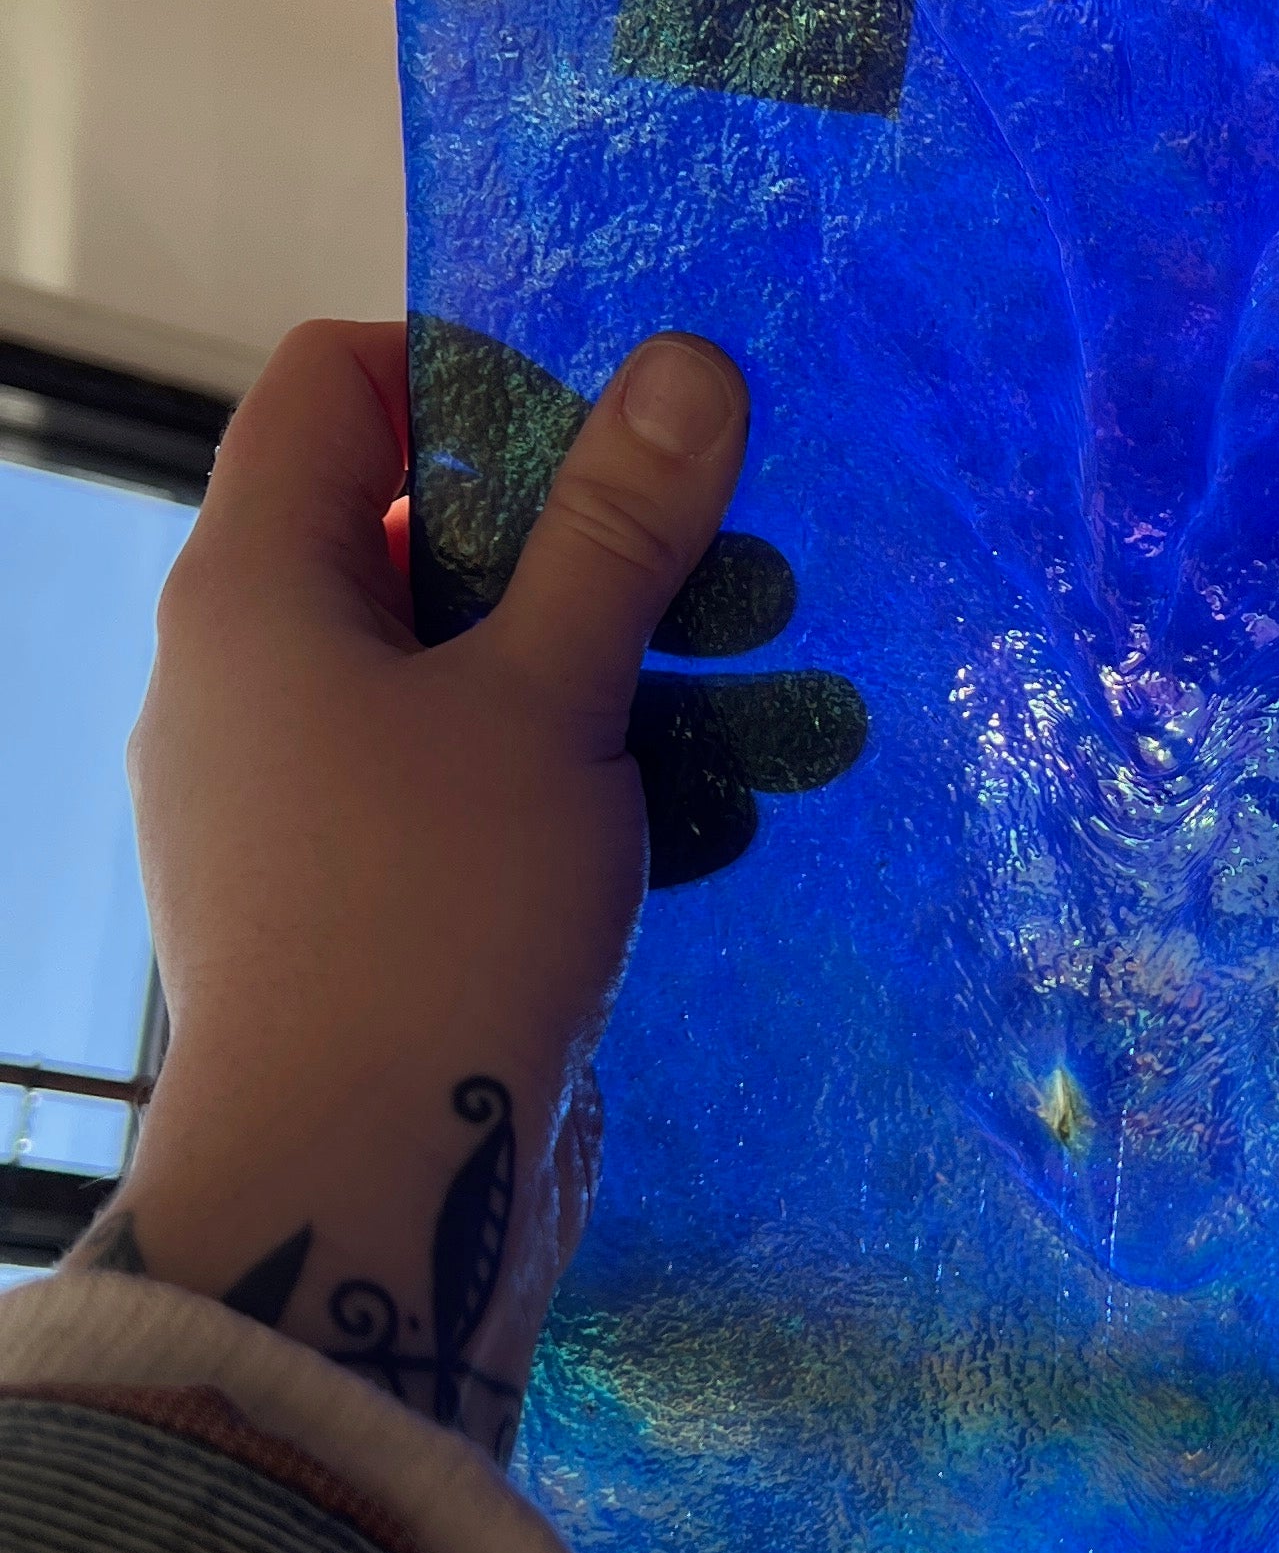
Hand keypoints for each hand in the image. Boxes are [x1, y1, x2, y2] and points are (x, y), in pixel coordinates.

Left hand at [77, 317, 748, 1457]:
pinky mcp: (350, 897)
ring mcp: (288, 794)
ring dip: (613, 672)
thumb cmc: (435, 913)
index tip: (621, 440)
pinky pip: (466, 786)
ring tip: (760, 709)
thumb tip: (690, 361)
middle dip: (588, 543)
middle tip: (728, 573)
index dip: (478, 375)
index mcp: (252, 588)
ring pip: (462, 673)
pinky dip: (578, 780)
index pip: (335, 384)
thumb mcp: (553, 697)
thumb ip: (620, 529)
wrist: (351, 1192)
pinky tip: (704, 825)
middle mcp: (244, 675)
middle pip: (416, 531)